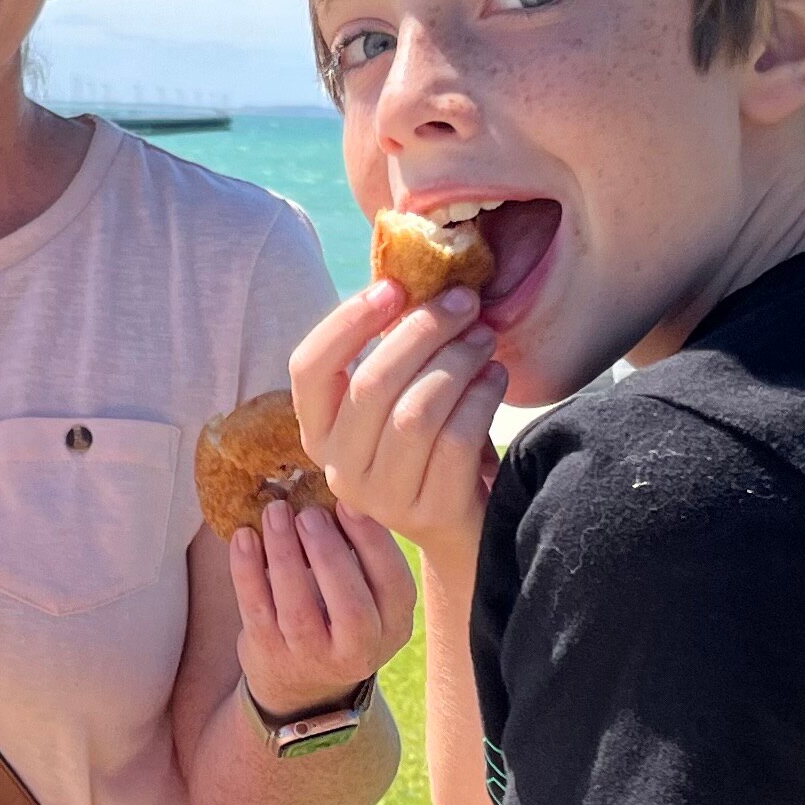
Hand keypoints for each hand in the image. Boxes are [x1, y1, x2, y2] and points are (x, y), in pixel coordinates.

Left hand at [229, 499, 415, 715]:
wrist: (301, 685)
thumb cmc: (339, 619)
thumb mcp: (368, 597)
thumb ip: (362, 555)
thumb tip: (339, 488)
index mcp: (393, 628)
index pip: (395, 585)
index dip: (373, 542)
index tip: (348, 502)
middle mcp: (359, 652)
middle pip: (351, 606)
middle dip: (328, 552)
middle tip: (309, 512)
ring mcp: (311, 658)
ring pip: (298, 609)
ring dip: (285, 555)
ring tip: (276, 513)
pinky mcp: (269, 656)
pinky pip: (256, 609)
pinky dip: (247, 570)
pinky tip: (244, 537)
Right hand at [290, 279, 504, 564]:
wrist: (464, 524)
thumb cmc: (432, 443)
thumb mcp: (398, 397)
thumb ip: (392, 352)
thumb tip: (417, 280)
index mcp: (319, 430)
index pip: (309, 368)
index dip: (347, 322)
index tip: (394, 287)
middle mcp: (339, 467)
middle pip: (371, 384)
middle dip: (422, 331)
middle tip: (464, 302)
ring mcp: (382, 497)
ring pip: (415, 412)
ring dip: (457, 362)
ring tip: (484, 337)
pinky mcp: (430, 511)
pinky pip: (455, 440)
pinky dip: (480, 398)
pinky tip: (496, 377)